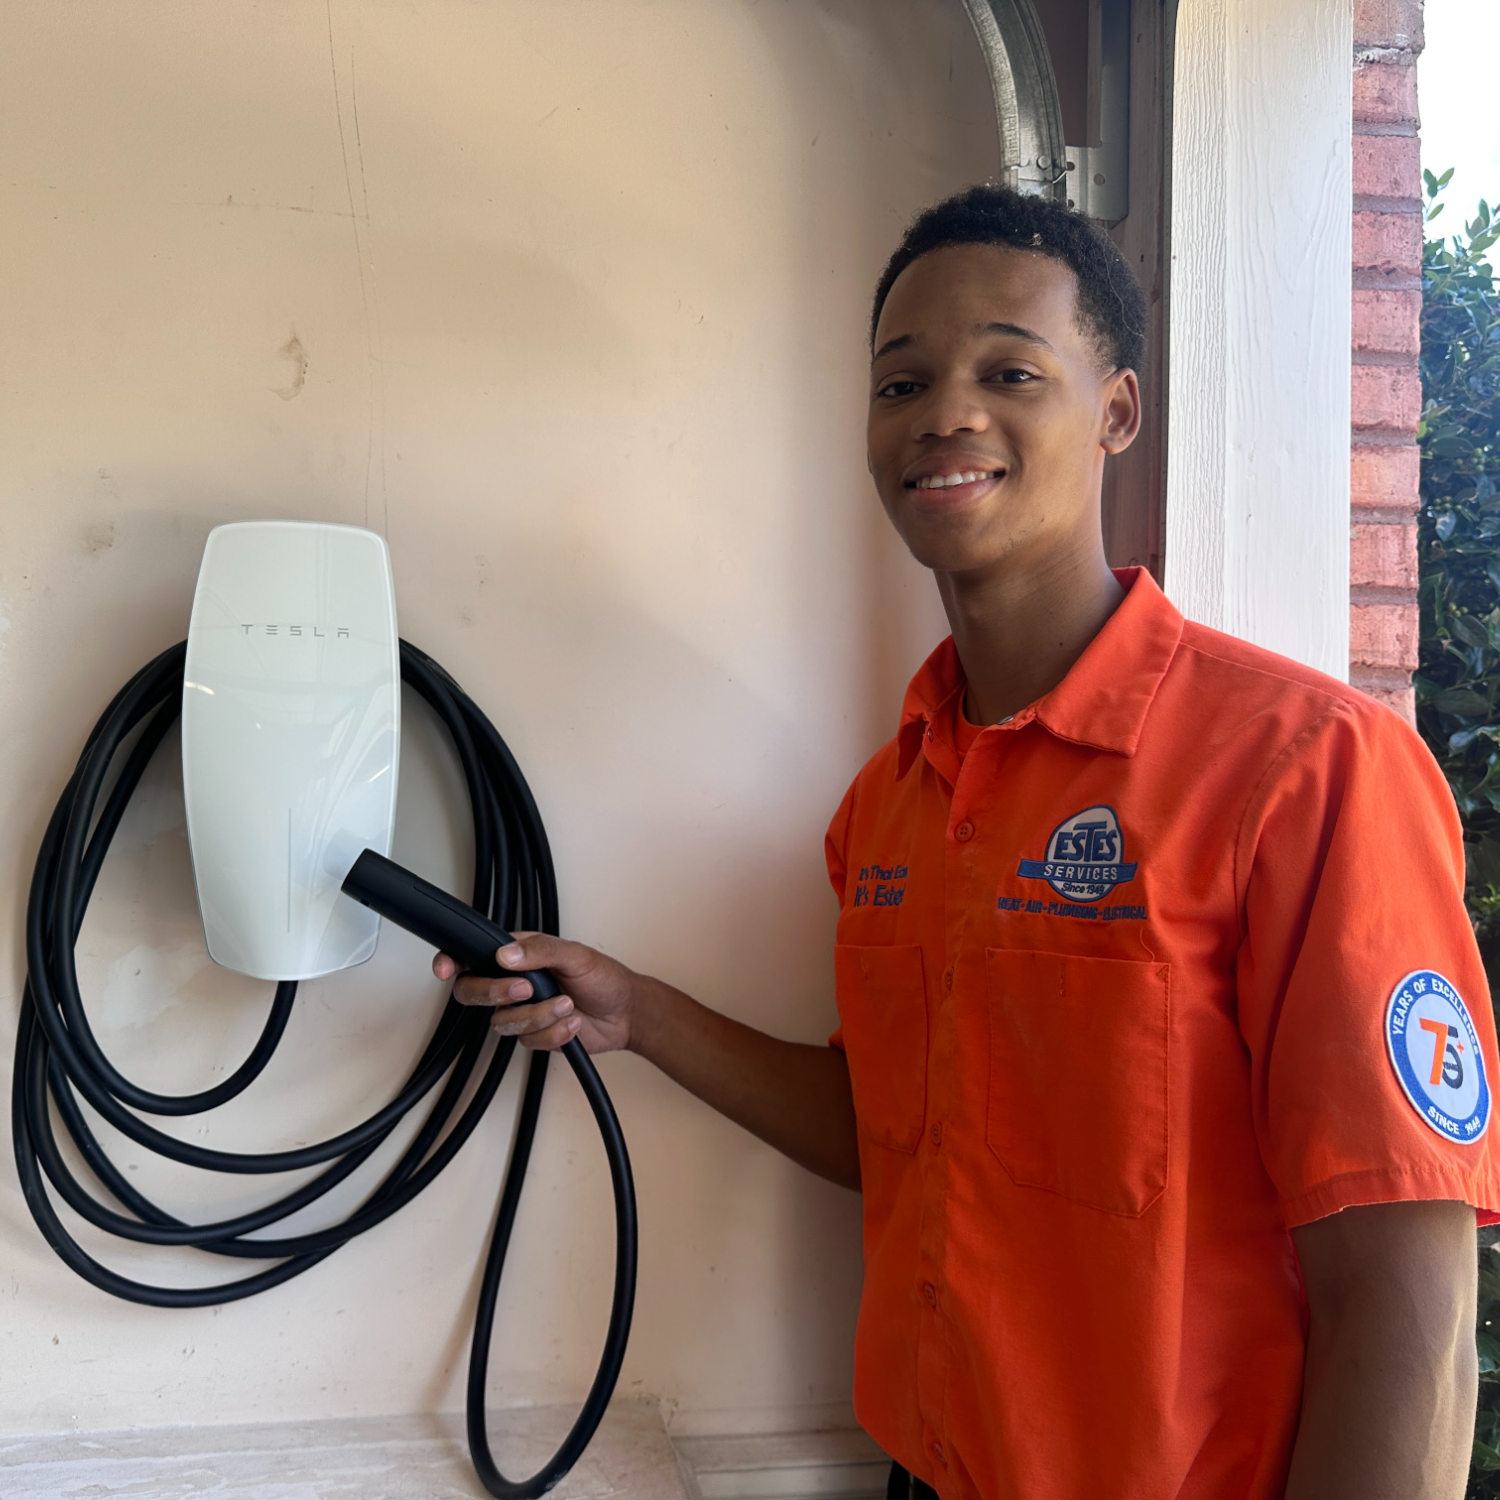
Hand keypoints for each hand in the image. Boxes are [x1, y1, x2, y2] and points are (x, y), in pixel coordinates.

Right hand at [432, 933, 637, 1053]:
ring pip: (503, 1021)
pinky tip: (571, 1022)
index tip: (447, 970)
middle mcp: (513, 983)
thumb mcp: (575, 954)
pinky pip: (527, 1040)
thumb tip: (505, 953)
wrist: (625, 1013)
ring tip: (566, 1004)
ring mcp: (522, 1010)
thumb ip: (539, 950)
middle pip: (473, 992)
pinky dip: (553, 1032)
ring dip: (538, 1015)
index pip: (472, 956)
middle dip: (497, 993)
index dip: (452, 963)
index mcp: (518, 955)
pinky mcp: (534, 1034)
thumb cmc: (603, 977)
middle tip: (527, 989)